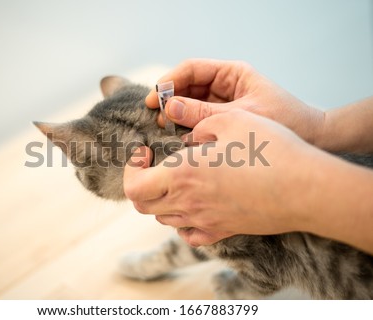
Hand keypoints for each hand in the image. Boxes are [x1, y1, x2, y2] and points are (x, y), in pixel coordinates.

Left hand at [124, 109, 316, 246]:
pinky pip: (190, 234)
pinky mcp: (224, 231)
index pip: (134, 186)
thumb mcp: (229, 119)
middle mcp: (189, 203)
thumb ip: (196, 121)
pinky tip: (193, 203)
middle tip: (154, 162)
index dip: (131, 168)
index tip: (144, 151)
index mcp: (182, 175)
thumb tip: (183, 129)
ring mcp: (205, 221)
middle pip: (143, 205)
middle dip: (141, 182)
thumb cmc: (269, 150)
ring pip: (164, 218)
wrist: (306, 188)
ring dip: (160, 197)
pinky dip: (181, 220)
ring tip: (176, 177)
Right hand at [146, 59, 324, 144]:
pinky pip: (198, 119)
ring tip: (164, 128)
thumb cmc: (285, 120)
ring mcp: (222, 103)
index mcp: (232, 73)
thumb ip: (204, 113)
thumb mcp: (242, 115)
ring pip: (190, 104)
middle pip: (187, 86)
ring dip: (176, 115)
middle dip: (170, 99)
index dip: (170, 81)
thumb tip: (170, 108)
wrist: (313, 138)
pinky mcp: (223, 121)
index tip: (155, 98)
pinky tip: (178, 136)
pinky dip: (186, 127)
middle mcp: (224, 86)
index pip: (192, 69)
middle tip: (156, 117)